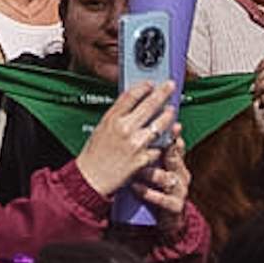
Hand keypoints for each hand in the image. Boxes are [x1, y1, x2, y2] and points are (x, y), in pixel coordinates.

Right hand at [77, 78, 180, 200]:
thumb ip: (117, 116)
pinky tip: (165, 138)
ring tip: (171, 111)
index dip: (143, 87)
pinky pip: (159, 147)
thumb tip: (131, 104)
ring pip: (160, 124)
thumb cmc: (94, 155)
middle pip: (149, 105)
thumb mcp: (101, 128)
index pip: (131, 96)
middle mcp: (125, 129)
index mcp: (112, 119)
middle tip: (170, 86)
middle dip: (163, 93)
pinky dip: (162, 143)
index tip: (150, 84)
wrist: (92, 178)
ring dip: (168, 116)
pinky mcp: (143, 159)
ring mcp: (136, 144)